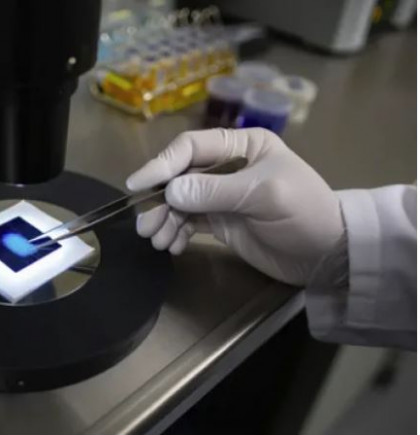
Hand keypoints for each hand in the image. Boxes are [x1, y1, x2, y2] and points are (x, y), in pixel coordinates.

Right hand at [126, 128, 344, 285]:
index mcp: (241, 146)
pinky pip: (188, 222)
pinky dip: (176, 232)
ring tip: (158, 241)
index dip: (161, 164)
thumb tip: (170, 191)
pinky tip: (173, 245)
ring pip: (179, 202)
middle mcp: (227, 166)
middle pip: (179, 176)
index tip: (138, 184)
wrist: (329, 255)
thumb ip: (216, 191)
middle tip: (146, 225)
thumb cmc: (304, 214)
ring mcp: (222, 195)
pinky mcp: (221, 221)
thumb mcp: (264, 196)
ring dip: (165, 220)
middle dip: (160, 199)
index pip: (191, 148)